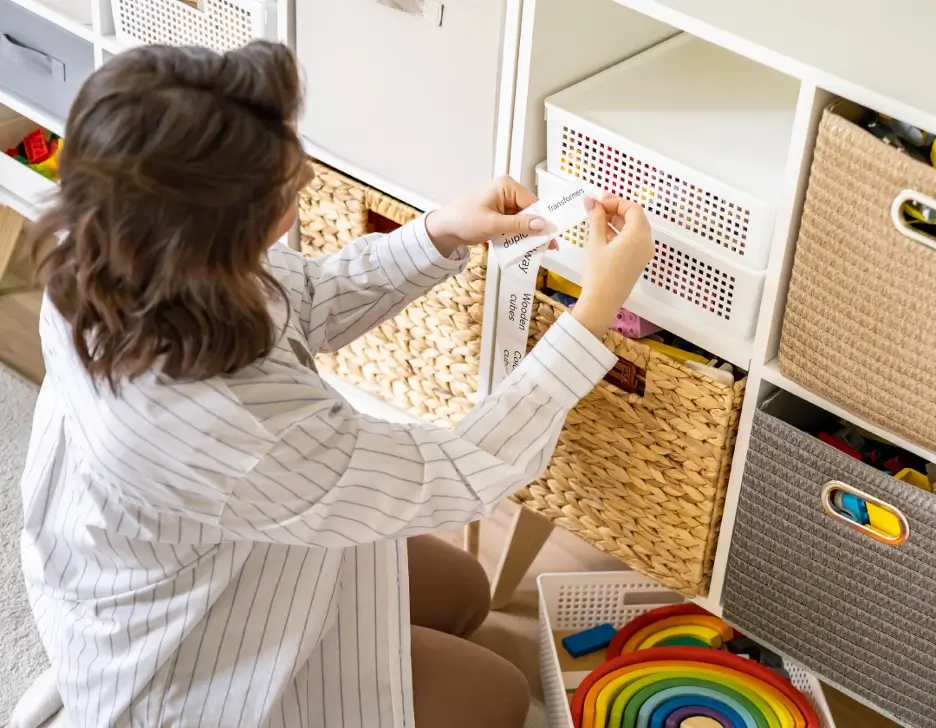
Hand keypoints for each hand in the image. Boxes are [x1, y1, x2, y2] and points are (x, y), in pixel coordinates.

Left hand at [425, 175, 547, 256]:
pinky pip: (513, 223)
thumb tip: (542, 224)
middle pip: (529, 211)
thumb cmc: (464, 220)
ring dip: (526, 234)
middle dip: (536, 229)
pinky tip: (522, 247)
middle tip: (547, 247)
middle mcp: (506, 191)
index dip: (542, 220)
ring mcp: (502, 202)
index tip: (551, 237)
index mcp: (506, 186)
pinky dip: (517, 235)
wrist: (443, 229)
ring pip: (522, 219)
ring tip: (536, 250)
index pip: (532, 202)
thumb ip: (519, 225)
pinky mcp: (498, 213)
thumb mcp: (494, 224)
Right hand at [572, 196, 654, 337]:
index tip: (597, 202)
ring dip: (616, 221)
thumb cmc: (598, 273)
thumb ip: (595, 218)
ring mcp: (644, 253)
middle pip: (635, 217)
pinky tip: (602, 234)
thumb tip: (591, 201)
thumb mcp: (595, 242)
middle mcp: (646, 243)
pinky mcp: (637, 262)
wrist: (602, 303)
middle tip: (596, 207)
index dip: (614, 201)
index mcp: (639, 235)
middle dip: (615, 209)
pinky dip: (619, 233)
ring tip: (595, 219)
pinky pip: (632, 241)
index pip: (632, 208)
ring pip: (633, 229)